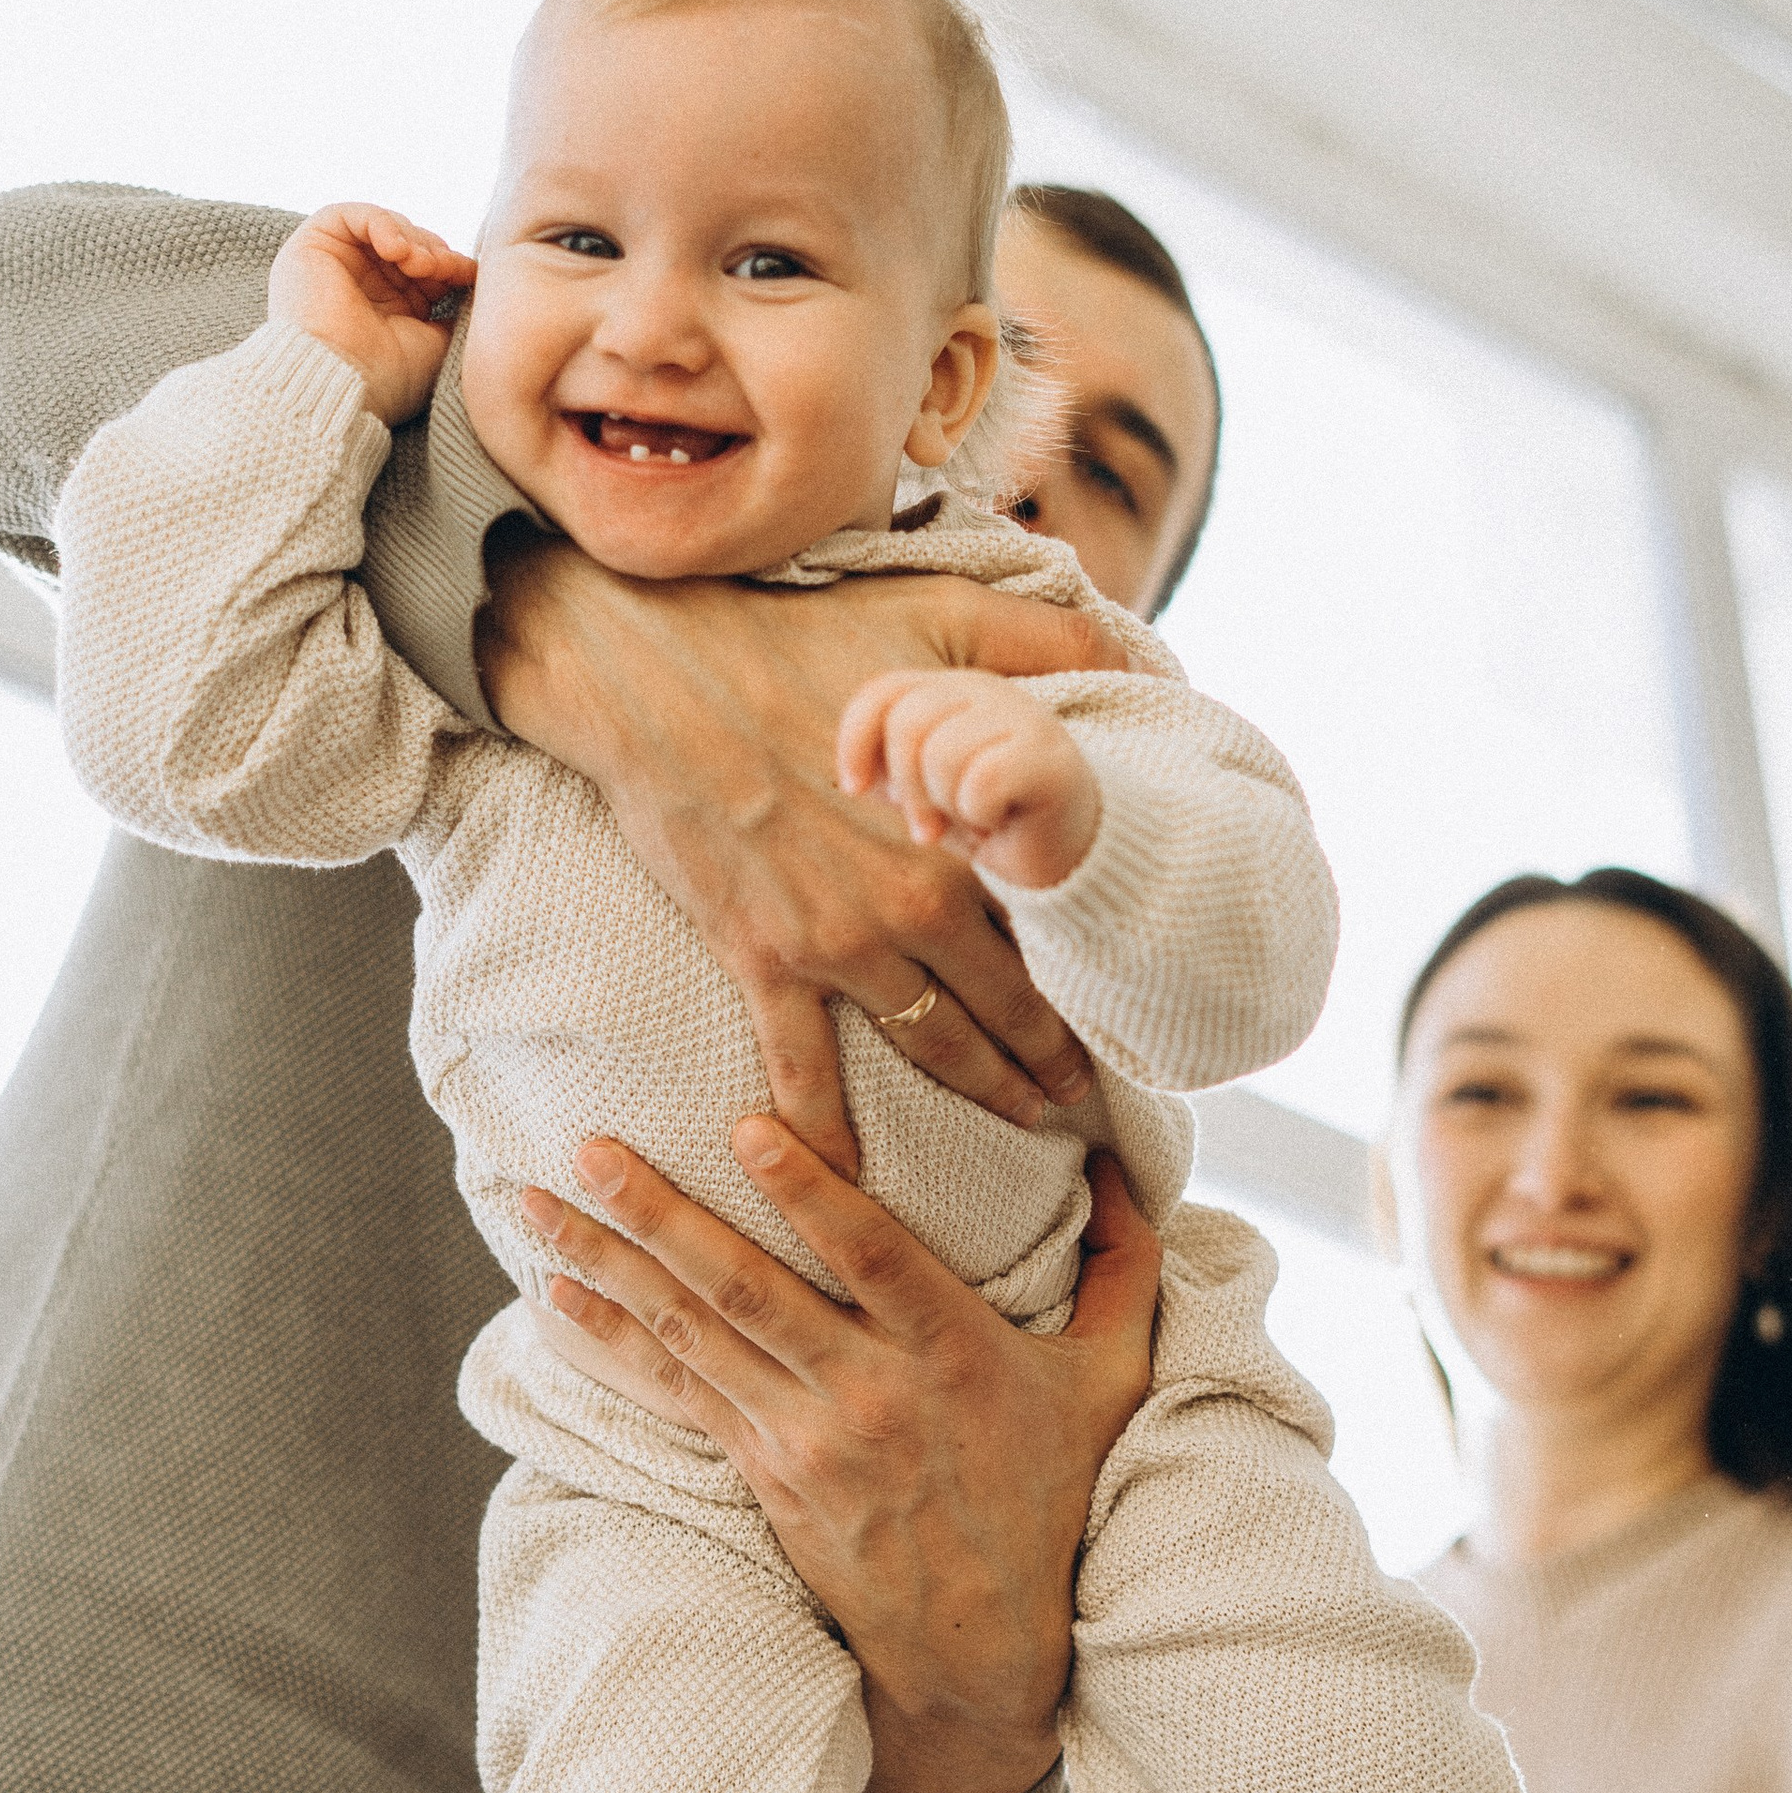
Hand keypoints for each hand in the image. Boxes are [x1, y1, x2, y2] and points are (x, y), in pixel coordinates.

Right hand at [267, 202, 475, 426]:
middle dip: (433, 251)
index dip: (448, 265)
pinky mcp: (310, 246)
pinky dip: (382, 223)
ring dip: (412, 239)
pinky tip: (397, 250)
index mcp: (387, 309)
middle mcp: (360, 285)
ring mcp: (334, 265)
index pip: (423, 269)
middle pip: (406, 244)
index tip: (468, 274)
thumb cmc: (388, 377)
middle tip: (445, 269)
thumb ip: (453, 314)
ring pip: (383, 227)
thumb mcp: (436, 343)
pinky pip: (349, 214)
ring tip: (422, 265)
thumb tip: (475, 289)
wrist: (343, 383)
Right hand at [485, 552, 1125, 1172]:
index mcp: (965, 838)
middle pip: (1007, 1007)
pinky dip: (824, 1131)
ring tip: (1026, 1122)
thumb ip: (1052, 638)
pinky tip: (843, 1178)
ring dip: (983, 1090)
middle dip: (1056, 1057)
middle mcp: (912, 911)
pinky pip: (802, 1067)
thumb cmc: (797, 634)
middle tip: (1096, 1096)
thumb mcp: (945, 614)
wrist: (652, 670)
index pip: (1055, 923)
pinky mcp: (761, 959)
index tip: (1139, 1003)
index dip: (1100, 967)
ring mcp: (834, 946)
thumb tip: (1139, 652)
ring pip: (933, 1046)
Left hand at [518, 1124, 1161, 1792]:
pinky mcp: (765, 1476)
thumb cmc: (1053, 1499)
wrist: (984, 1649)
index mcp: (954, 1356)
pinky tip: (557, 1293)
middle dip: (659, 1214)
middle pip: (748, 1290)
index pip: (870, 1258)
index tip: (747, 1126)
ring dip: (611, 1263)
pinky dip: (614, 1339)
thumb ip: (1125, 1268)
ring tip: (540, 1202)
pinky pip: (677, 1392)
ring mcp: (806, 1441)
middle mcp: (869, 1396)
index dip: (808, 1192)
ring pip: (694, 1334)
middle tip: (586, 1147)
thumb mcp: (1114, 1384)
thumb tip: (1119, 1164)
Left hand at [837, 668, 1101, 892]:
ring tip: (971, 818)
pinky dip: (979, 813)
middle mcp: (987, 691)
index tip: (855, 788)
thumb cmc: (991, 817)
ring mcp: (1022, 718)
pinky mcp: (1047, 756)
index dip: (856, 740)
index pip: (884, 692)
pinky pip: (981, 780)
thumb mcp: (927, 791)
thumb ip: (891, 771)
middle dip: (907, 787)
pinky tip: (997, 820)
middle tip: (926, 826)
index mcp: (952, 691)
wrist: (1068, 853)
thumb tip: (856, 775)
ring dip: (947, 803)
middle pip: (908, 723)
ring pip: (942, 753)